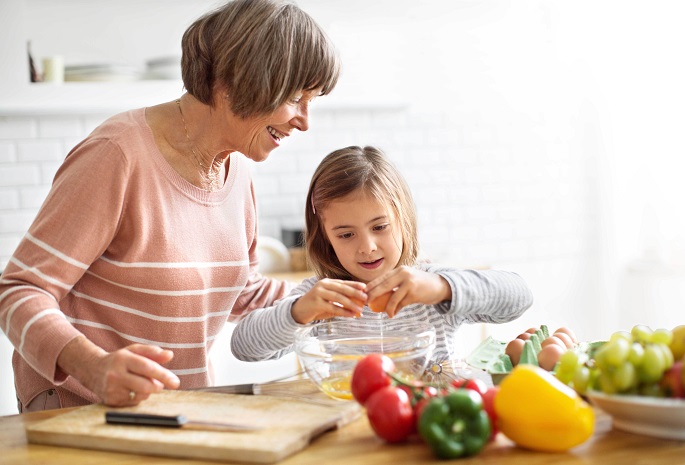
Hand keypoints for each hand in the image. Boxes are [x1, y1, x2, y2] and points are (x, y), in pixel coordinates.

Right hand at [58, 336, 180, 405]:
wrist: (92, 369)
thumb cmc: (119, 360)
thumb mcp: (134, 350)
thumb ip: (153, 352)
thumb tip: (170, 355)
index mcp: (123, 359)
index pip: (147, 367)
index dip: (163, 375)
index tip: (175, 382)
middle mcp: (115, 375)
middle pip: (145, 386)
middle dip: (158, 386)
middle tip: (160, 384)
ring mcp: (112, 390)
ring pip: (141, 396)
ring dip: (148, 391)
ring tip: (141, 383)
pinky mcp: (110, 401)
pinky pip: (134, 403)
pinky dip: (138, 397)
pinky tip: (131, 389)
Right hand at [291, 279, 366, 323]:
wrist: (298, 311)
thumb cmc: (316, 306)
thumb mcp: (329, 301)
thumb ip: (341, 302)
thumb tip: (358, 307)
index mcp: (327, 282)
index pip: (343, 282)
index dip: (354, 284)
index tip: (365, 287)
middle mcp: (322, 285)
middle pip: (342, 288)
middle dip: (355, 293)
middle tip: (365, 298)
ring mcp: (318, 293)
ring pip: (338, 297)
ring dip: (350, 303)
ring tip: (360, 309)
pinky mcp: (316, 303)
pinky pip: (332, 307)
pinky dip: (343, 311)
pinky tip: (351, 314)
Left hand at [365, 266, 451, 317]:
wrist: (439, 285)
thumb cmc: (419, 284)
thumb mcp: (406, 280)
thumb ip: (394, 284)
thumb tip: (377, 296)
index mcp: (399, 270)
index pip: (381, 278)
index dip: (371, 285)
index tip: (363, 292)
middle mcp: (403, 274)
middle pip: (383, 285)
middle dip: (373, 294)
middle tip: (366, 302)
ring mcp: (409, 283)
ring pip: (392, 297)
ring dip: (386, 307)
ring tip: (385, 313)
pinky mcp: (414, 294)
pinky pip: (401, 304)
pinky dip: (395, 310)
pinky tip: (393, 314)